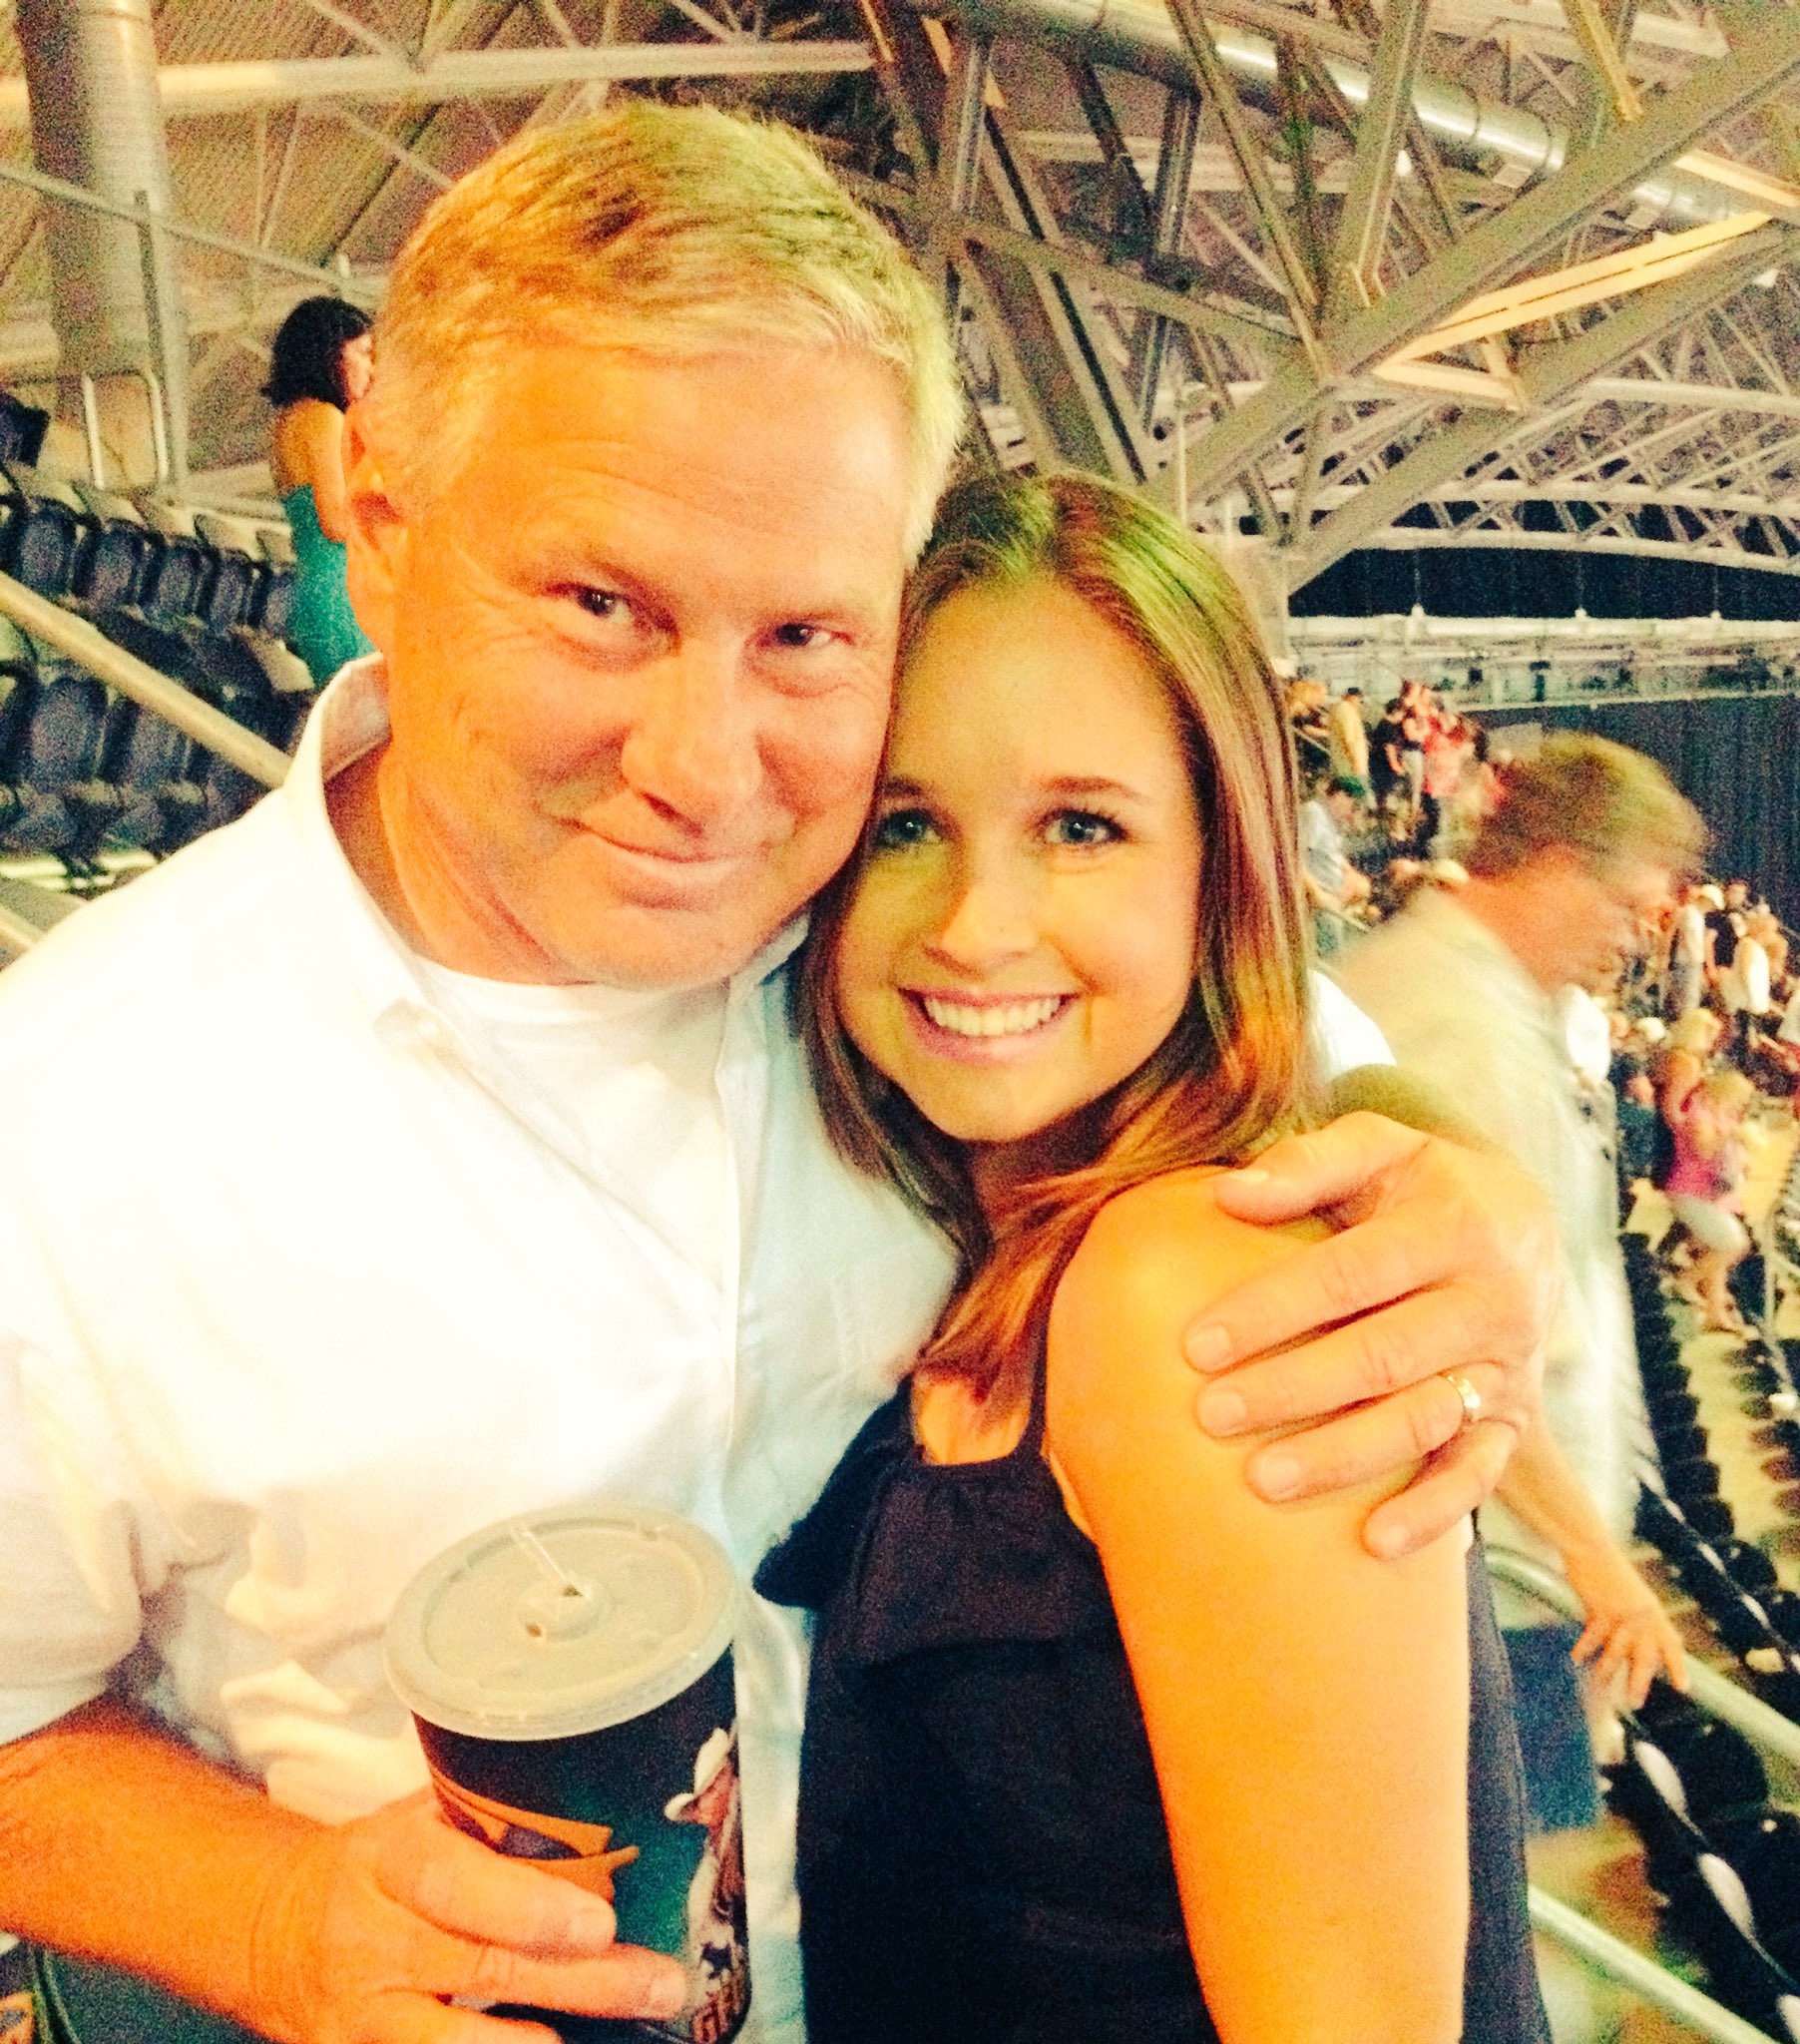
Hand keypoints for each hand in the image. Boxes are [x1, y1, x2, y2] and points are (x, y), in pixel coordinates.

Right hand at [249, 1792, 686, 2043]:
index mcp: (388, 1859)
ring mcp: (361, 2018)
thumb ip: (493, 1822)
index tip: (598, 1922)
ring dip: (544, 2043)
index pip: (451, 1883)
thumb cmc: (381, 1864)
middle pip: (479, 1969)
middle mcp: (370, 1941)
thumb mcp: (420, 1821)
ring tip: (626, 2031)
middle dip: (581, 1982)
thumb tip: (612, 1812)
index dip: (525, 1907)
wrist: (274, 1931)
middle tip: (662, 1982)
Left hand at [1182, 1112, 1557, 1559]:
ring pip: (1425, 1420)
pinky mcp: (1514, 1420)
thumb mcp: (1380, 1146)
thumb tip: (1228, 1192)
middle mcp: (1490, 1300)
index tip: (1197, 1343)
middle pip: (1384, 1354)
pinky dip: (1433, 1514)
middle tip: (1211, 1414)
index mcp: (1453, 1224)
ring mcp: (1506, 1366)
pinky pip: (1479, 1475)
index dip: (1273, 1308)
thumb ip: (1308, 1162)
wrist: (1524, 1226)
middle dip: (1293, 1388)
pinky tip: (1373, 1543)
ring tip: (1261, 1480)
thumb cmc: (1420, 1185)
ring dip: (1344, 1456)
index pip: (1351, 1273)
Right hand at [1564, 1542, 1688, 1709]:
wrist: (1591, 1548)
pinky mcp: (1601, 1610)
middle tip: (1634, 1703)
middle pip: (1644, 1657)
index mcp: (1654, 1611)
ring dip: (1607, 1672)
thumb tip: (1640, 1644)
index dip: (1677, 1666)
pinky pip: (1593, 1637)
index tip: (1683, 1688)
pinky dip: (1584, 1649)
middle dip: (1639, 1681)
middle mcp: (1642, 1616)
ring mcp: (1622, 1614)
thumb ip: (1640, 1617)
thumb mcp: (1633, 1594)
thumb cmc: (1609, 1570)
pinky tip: (1576, 1658)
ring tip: (1600, 1686)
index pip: (1671, 1643)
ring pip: (1616, 1653)